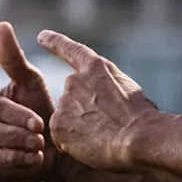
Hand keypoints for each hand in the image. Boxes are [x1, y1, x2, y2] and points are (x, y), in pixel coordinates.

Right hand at [0, 22, 52, 181]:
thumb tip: (1, 25)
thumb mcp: (30, 82)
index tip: (39, 121)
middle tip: (40, 139)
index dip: (12, 114)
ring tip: (36, 154)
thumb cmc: (40, 109)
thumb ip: (12, 58)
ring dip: (10, 156)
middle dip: (13, 136)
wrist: (55, 147)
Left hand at [39, 30, 160, 172]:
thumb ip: (105, 86)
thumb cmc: (140, 115)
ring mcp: (65, 102)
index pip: (70, 50)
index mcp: (96, 67)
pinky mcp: (57, 124)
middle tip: (105, 124)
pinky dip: (72, 143)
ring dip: (79, 127)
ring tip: (102, 136)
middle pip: (73, 95)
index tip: (41, 36)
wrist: (137, 136)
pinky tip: (91, 145)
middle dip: (83, 109)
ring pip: (67, 117)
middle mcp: (75, 80)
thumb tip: (100, 99)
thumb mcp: (126, 87)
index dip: (55, 42)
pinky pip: (62, 136)